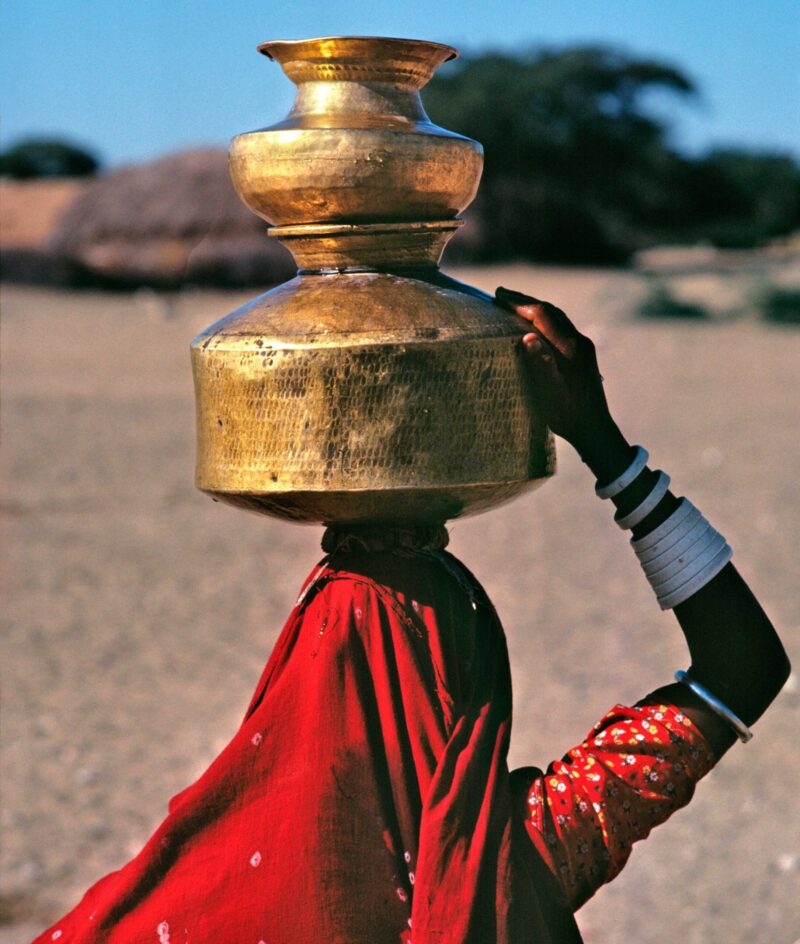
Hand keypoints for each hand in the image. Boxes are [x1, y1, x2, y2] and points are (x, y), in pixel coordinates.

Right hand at [494, 287, 619, 466]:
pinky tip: (535, 327)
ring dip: (535, 308)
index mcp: (569, 348)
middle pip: (550, 311)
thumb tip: (528, 338)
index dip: (519, 304)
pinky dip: (545, 320)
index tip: (498, 297)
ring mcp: (583, 347)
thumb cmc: (569, 415)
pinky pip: (562, 328)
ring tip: (514, 305)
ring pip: (557, 317)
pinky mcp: (584, 355)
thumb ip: (542, 364)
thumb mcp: (550, 394)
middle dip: (525, 301)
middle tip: (501, 295)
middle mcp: (578, 342)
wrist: (595, 430)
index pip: (542, 315)